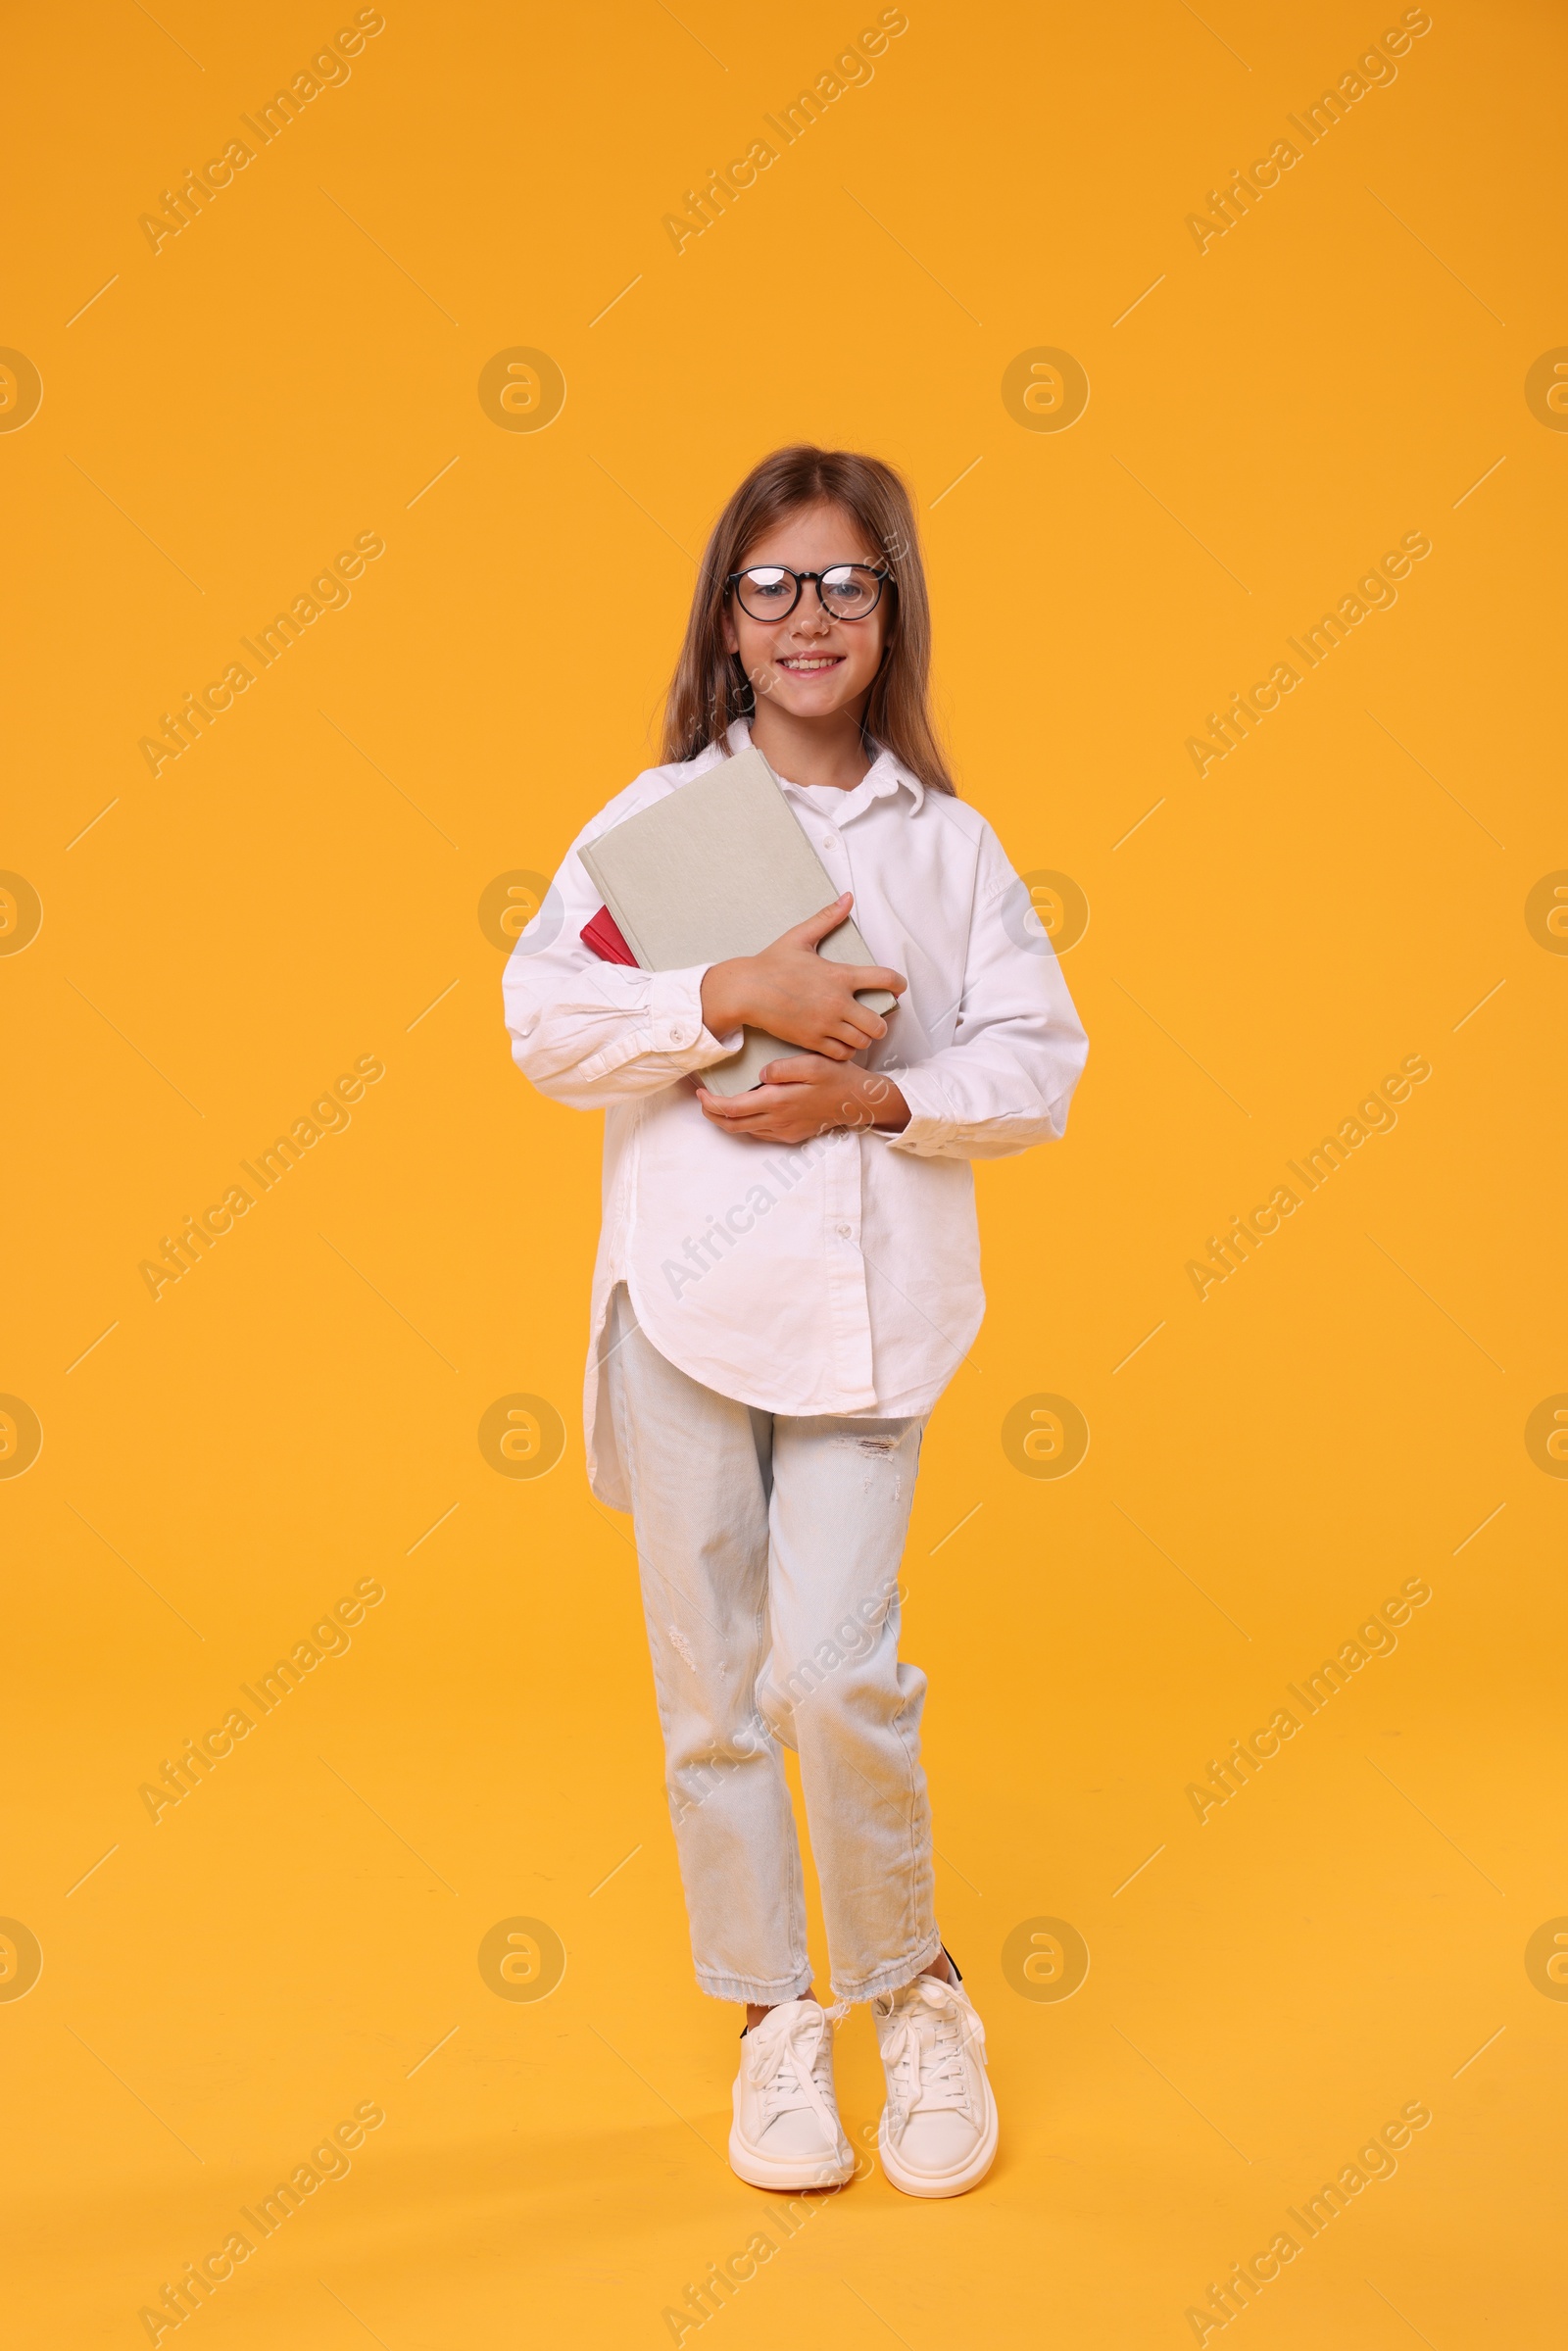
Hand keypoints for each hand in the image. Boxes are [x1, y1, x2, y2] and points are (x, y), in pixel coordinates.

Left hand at [695, 1054, 909, 1145]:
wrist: (859, 1101)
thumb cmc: (837, 1077)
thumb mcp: (813, 1063)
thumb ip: (783, 1068)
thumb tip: (760, 1074)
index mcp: (778, 1102)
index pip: (732, 1109)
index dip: (710, 1103)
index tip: (700, 1091)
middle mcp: (778, 1121)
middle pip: (732, 1125)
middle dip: (711, 1114)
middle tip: (701, 1098)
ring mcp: (784, 1131)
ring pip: (744, 1131)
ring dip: (727, 1119)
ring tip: (717, 1102)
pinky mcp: (791, 1135)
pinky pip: (760, 1133)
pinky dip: (745, 1123)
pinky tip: (745, 1108)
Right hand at [699, 895, 905, 1061]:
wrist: (746, 991)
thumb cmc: (772, 963)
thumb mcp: (800, 936)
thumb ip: (827, 918)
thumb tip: (847, 897)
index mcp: (839, 975)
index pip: (884, 979)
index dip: (898, 984)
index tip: (899, 987)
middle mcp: (836, 1002)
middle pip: (878, 1023)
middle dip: (881, 1022)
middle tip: (874, 1019)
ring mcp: (825, 1024)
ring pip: (862, 1041)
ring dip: (864, 1037)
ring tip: (857, 1031)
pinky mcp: (812, 1041)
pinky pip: (841, 1054)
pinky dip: (846, 1050)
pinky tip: (841, 1042)